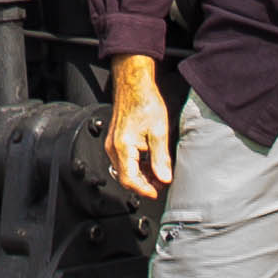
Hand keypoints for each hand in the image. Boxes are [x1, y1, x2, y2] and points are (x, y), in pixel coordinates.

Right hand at [105, 54, 173, 200]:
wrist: (134, 85)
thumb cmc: (145, 102)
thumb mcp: (159, 132)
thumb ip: (161, 158)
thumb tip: (164, 178)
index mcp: (123, 147)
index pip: (129, 180)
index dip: (144, 190)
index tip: (156, 193)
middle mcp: (113, 148)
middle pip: (125, 177)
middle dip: (143, 184)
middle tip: (161, 184)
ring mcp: (112, 144)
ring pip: (125, 169)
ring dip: (141, 175)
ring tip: (158, 174)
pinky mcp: (115, 140)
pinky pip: (124, 160)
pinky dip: (137, 166)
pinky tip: (150, 163)